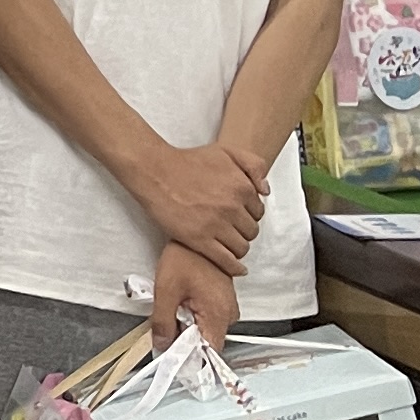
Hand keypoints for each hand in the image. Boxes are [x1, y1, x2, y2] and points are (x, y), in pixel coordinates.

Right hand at [129, 142, 266, 265]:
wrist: (155, 171)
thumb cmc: (187, 160)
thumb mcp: (226, 151)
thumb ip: (254, 165)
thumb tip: (265, 191)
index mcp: (242, 187)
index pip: (258, 212)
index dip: (249, 215)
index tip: (239, 216)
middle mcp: (232, 208)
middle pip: (251, 231)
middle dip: (244, 231)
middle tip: (231, 229)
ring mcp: (216, 225)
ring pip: (241, 247)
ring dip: (238, 247)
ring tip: (228, 243)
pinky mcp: (199, 239)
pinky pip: (226, 260)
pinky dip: (234, 267)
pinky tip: (236, 268)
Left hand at [147, 240, 241, 349]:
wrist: (196, 236)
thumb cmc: (184, 257)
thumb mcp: (166, 291)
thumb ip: (163, 322)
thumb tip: (162, 346)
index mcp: (218, 314)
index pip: (210, 353)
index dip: (191, 359)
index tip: (174, 356)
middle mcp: (229, 314)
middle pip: (207, 343)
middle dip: (185, 340)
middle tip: (167, 326)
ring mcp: (228, 307)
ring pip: (206, 330)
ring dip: (188, 327)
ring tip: (174, 308)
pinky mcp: (223, 300)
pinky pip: (208, 318)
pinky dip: (193, 316)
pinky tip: (181, 303)